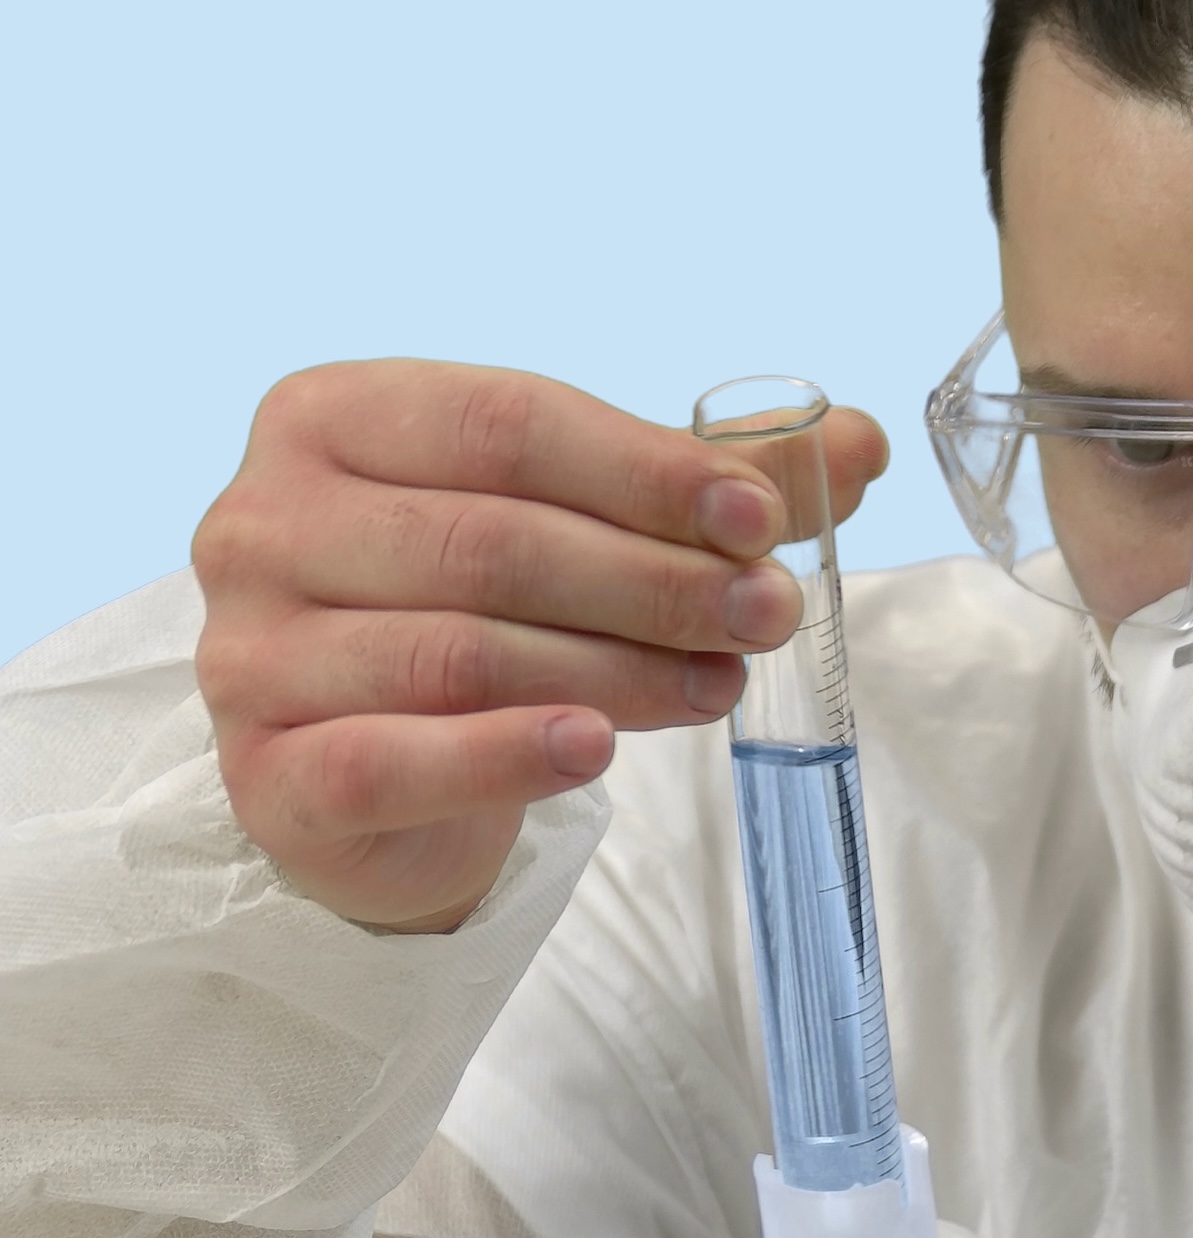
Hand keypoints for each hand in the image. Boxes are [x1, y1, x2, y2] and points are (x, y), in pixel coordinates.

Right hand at [191, 360, 887, 932]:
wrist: (374, 784)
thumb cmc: (479, 622)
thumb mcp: (575, 530)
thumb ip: (699, 486)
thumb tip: (858, 445)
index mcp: (333, 418)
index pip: (508, 424)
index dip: (647, 471)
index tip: (764, 519)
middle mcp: (265, 521)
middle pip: (493, 543)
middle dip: (653, 580)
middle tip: (767, 614)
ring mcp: (253, 652)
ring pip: (462, 655)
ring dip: (615, 671)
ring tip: (720, 685)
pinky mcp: (270, 776)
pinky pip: (393, 762)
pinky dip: (505, 756)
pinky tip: (595, 750)